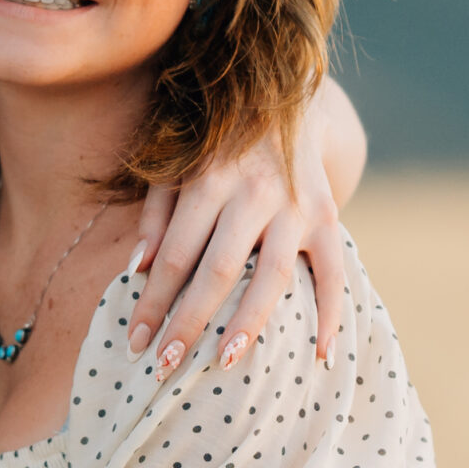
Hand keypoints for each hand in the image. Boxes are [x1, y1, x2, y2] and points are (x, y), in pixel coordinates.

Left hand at [126, 98, 354, 374]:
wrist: (287, 101)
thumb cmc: (215, 145)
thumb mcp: (176, 166)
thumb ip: (156, 214)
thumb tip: (138, 267)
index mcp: (209, 180)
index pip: (176, 254)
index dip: (153, 301)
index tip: (134, 341)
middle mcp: (254, 193)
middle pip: (219, 271)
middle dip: (189, 322)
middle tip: (165, 366)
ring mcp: (296, 207)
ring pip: (273, 278)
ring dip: (248, 325)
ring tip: (223, 364)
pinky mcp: (327, 217)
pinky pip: (334, 273)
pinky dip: (331, 314)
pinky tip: (319, 354)